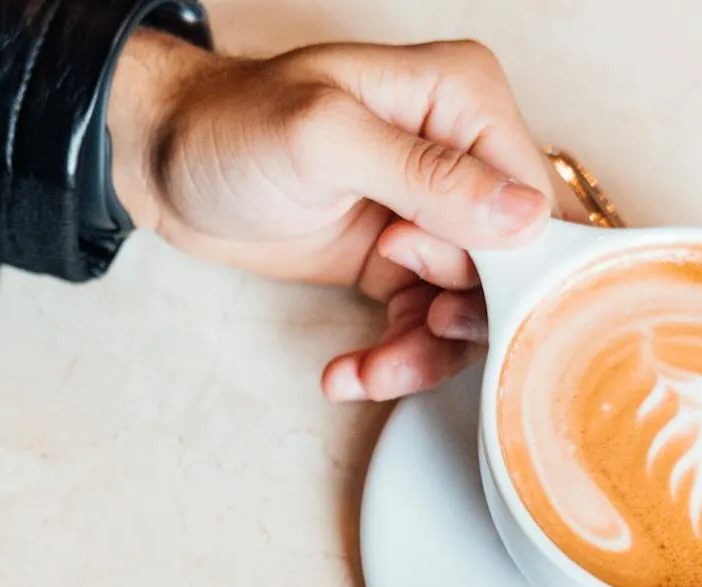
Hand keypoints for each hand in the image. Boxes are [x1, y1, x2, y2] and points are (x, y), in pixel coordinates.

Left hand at [108, 31, 553, 403]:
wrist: (165, 166)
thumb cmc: (229, 126)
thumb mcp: (323, 140)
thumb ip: (425, 176)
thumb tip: (522, 216)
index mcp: (464, 100)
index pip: (537, 198)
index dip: (505, 261)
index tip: (439, 284)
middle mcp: (464, 156)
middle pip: (516, 265)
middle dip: (462, 313)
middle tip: (410, 319)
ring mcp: (435, 215)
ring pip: (474, 309)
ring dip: (425, 352)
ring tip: (369, 367)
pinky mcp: (403, 263)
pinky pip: (430, 327)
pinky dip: (397, 359)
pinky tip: (352, 371)